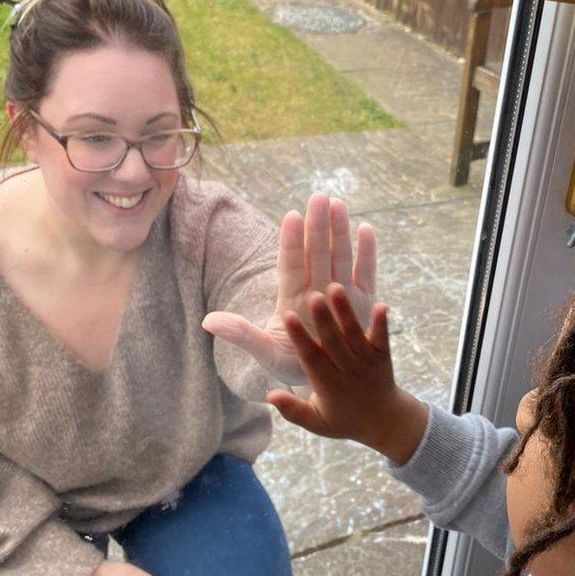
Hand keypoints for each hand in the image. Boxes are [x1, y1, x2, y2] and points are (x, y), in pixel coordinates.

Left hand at [202, 193, 376, 384]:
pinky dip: (367, 252)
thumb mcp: (266, 353)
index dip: (291, 242)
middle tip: (318, 197)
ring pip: (339, 256)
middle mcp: (316, 289)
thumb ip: (242, 335)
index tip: (290, 217)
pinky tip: (365, 228)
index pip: (291, 265)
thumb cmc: (293, 363)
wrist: (328, 378)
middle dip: (317, 226)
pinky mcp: (363, 301)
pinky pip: (365, 273)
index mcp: (292, 298)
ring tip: (337, 203)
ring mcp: (340, 292)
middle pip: (316, 253)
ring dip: (339, 231)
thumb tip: (207, 321)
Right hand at [264, 283, 428, 464]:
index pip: (311, 357)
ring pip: (355, 336)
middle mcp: (348, 371)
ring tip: (337, 288)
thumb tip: (269, 395)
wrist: (384, 422)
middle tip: (313, 296)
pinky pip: (383, 339)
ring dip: (346, 312)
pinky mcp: (384, 357)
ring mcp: (367, 363)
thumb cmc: (342, 419)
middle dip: (323, 320)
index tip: (288, 316)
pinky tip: (381, 305)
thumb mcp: (315, 421)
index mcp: (327, 385)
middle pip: (334, 342)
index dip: (299, 337)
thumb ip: (292, 410)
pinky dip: (381, 324)